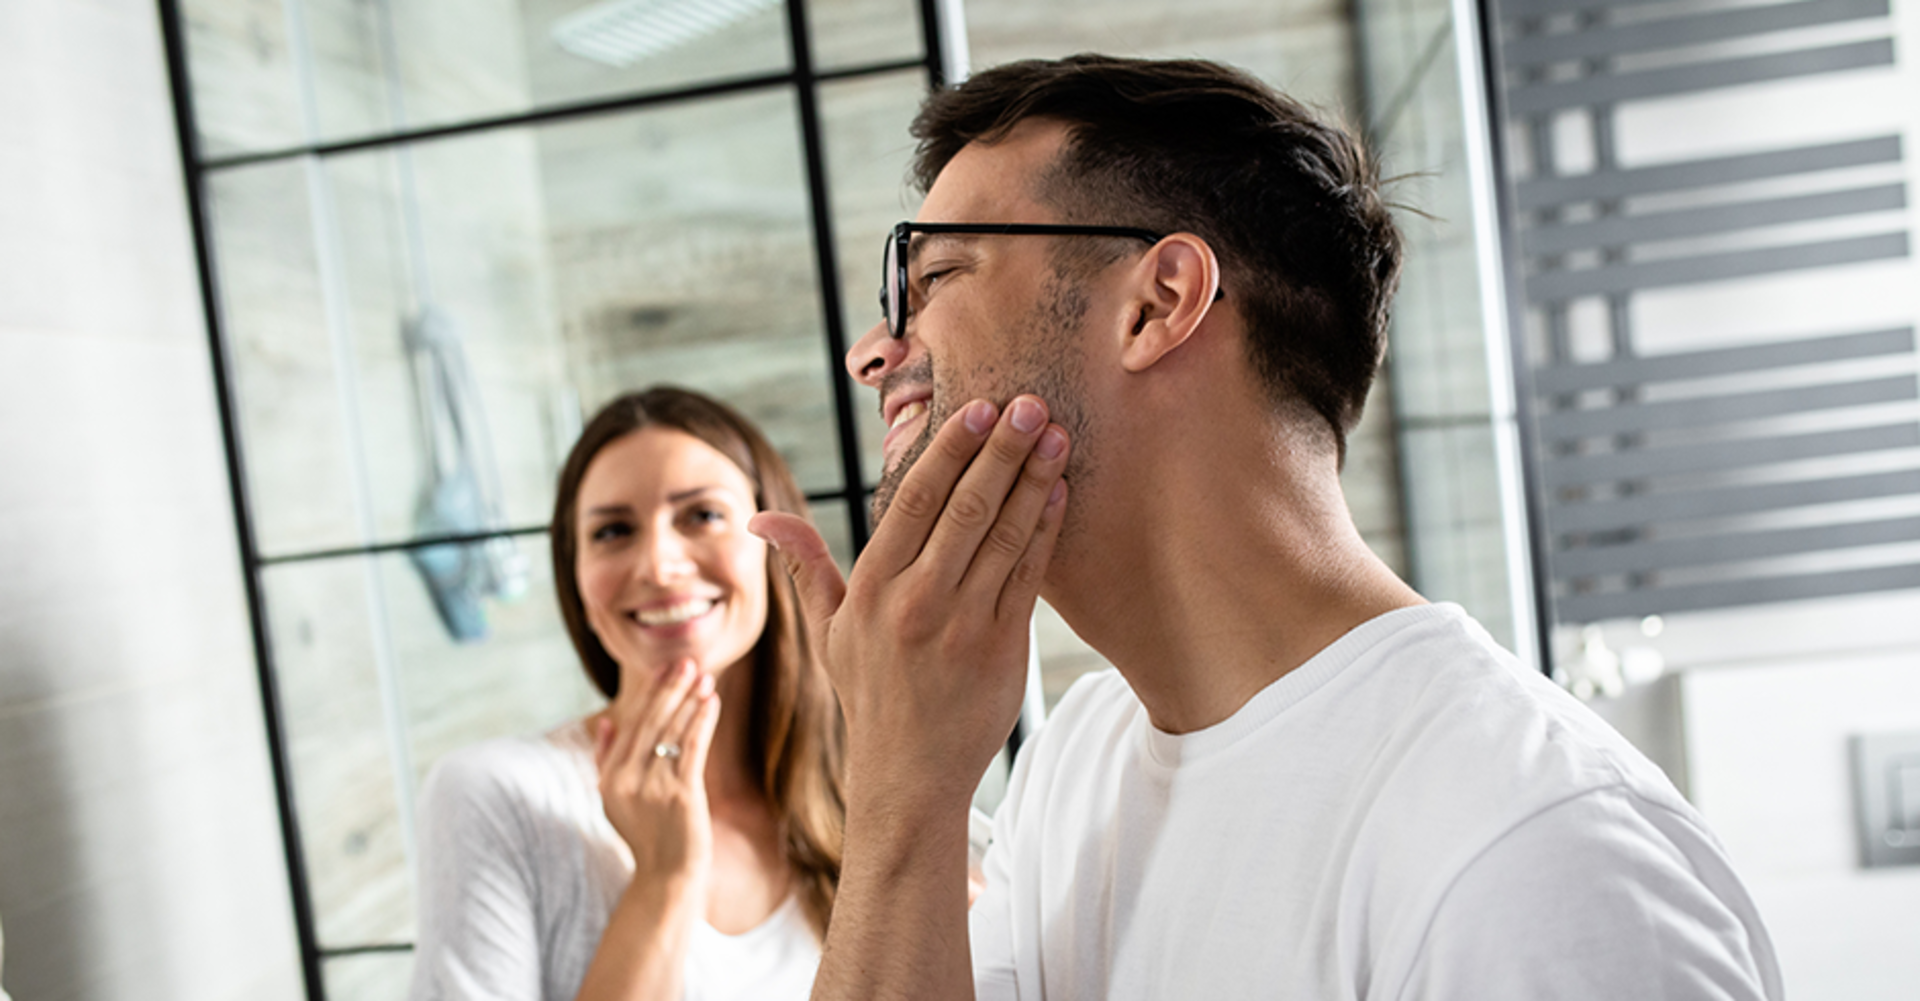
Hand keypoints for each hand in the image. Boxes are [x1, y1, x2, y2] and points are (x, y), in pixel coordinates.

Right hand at [590, 657, 721, 886]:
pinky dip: (702, 721)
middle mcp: (627, 780)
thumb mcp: (615, 801)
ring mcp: (653, 787)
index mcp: (609, 779)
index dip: (649, 696)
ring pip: (672, 732)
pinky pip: (691, 748)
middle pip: (650, 723)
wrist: (667, 876)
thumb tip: (607, 721)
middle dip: (670, 689)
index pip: (631, 726)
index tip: (664, 670)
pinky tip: (712, 702)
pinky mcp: (681, 794)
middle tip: (687, 662)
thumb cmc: (646, 837)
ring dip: (690, 700)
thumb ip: (606, 761)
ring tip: (705, 677)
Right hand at [750, 395, 1068, 805]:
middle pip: (965, 507)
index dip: (949, 450)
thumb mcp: (830, 631)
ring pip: (1003, 534)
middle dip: (1001, 449)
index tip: (978, 408)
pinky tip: (1059, 492)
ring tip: (1057, 436)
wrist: (908, 776)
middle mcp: (915, 600)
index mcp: (871, 587)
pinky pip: (1028, 574)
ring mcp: (961, 623)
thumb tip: (760, 519)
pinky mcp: (1002, 646)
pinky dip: (1045, 529)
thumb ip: (806, 566)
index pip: (914, 500)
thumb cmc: (871, 695)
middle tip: (1032, 404)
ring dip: (1034, 479)